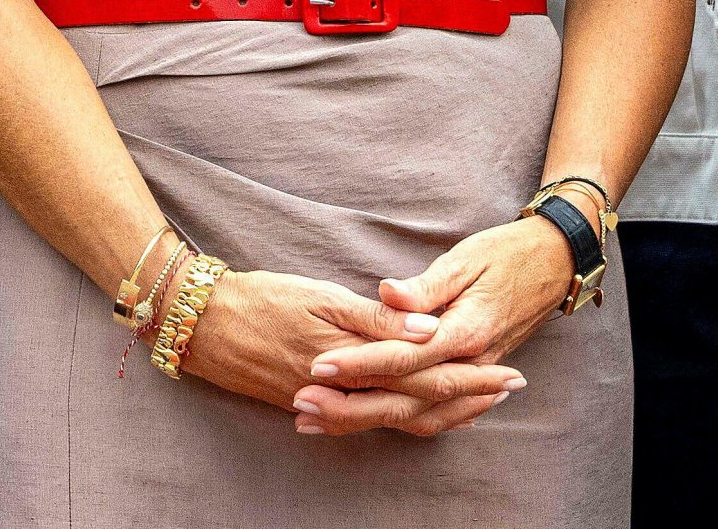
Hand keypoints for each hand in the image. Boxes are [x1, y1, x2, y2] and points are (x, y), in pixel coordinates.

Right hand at [183, 269, 521, 432]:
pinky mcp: (316, 405)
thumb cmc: (263, 300)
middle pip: (420, 402)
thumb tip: (429, 331)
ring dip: (443, 410)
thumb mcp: (320, 297)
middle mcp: (349, 391)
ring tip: (481, 404)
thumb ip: (376, 320)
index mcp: (355, 360)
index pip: (424, 373)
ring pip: (399, 417)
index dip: (468, 374)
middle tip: (512, 388)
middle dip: (469, 396)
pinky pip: (372, 420)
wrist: (205, 326)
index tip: (507, 371)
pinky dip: (405, 416)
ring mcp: (332, 404)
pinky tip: (421, 411)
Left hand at [291, 220, 574, 437]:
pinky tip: (372, 422)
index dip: (360, 363)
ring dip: (369, 419)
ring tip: (321, 418)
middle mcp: (471, 362)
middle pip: (406, 397)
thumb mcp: (465, 259)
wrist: (554, 264)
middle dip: (352, 404)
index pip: (404, 357)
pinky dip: (404, 421)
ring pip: (419, 413)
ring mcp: (474, 374)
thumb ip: (426, 286)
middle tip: (304, 401)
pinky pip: (438, 412)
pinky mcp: (474, 375)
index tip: (319, 365)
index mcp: (466, 330)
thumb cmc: (506, 253)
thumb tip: (387, 295)